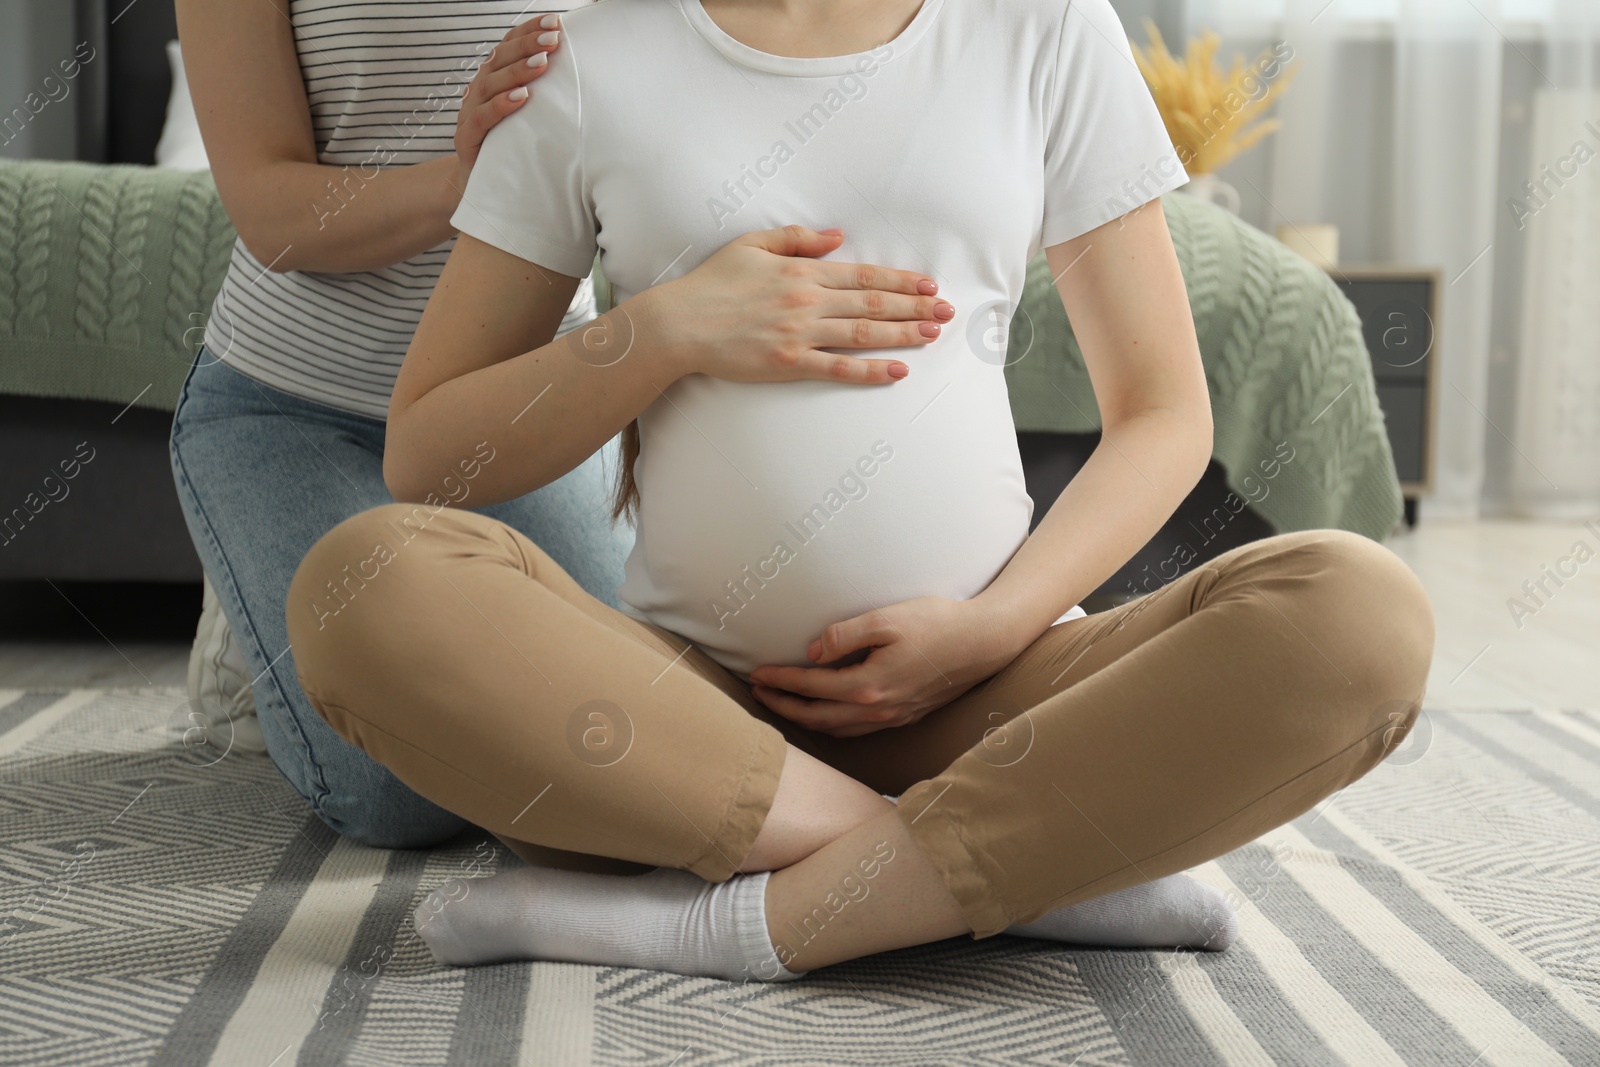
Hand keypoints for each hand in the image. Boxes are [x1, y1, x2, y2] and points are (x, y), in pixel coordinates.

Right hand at [452, 14, 563, 182]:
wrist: (483, 186)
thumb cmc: (512, 147)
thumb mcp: (530, 117)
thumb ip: (545, 94)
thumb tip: (581, 73)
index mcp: (493, 79)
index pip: (508, 46)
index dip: (529, 32)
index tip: (556, 22)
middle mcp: (479, 91)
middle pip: (499, 59)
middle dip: (527, 46)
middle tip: (553, 38)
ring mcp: (470, 113)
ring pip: (490, 84)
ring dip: (517, 71)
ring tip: (542, 63)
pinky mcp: (467, 138)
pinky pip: (482, 117)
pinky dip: (501, 105)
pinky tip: (521, 97)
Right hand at [636, 225, 955, 385]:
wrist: (679, 323)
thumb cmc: (711, 284)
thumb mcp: (751, 245)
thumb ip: (796, 238)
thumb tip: (837, 237)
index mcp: (801, 270)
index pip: (864, 274)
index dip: (901, 280)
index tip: (928, 285)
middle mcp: (808, 301)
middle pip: (873, 302)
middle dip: (915, 306)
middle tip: (947, 311)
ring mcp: (800, 334)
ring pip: (864, 332)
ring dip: (903, 333)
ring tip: (933, 333)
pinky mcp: (788, 364)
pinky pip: (838, 368)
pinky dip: (870, 370)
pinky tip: (897, 370)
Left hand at [745, 596, 1023, 737]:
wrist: (985, 641)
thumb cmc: (939, 623)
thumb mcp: (887, 618)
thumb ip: (845, 635)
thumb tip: (812, 651)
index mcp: (869, 686)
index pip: (811, 688)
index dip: (780, 682)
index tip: (756, 673)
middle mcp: (879, 710)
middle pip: (818, 718)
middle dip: (783, 707)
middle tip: (758, 694)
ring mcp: (894, 717)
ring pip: (838, 730)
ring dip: (806, 720)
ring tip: (785, 705)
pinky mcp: (906, 716)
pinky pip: (859, 730)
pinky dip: (834, 725)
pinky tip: (828, 714)